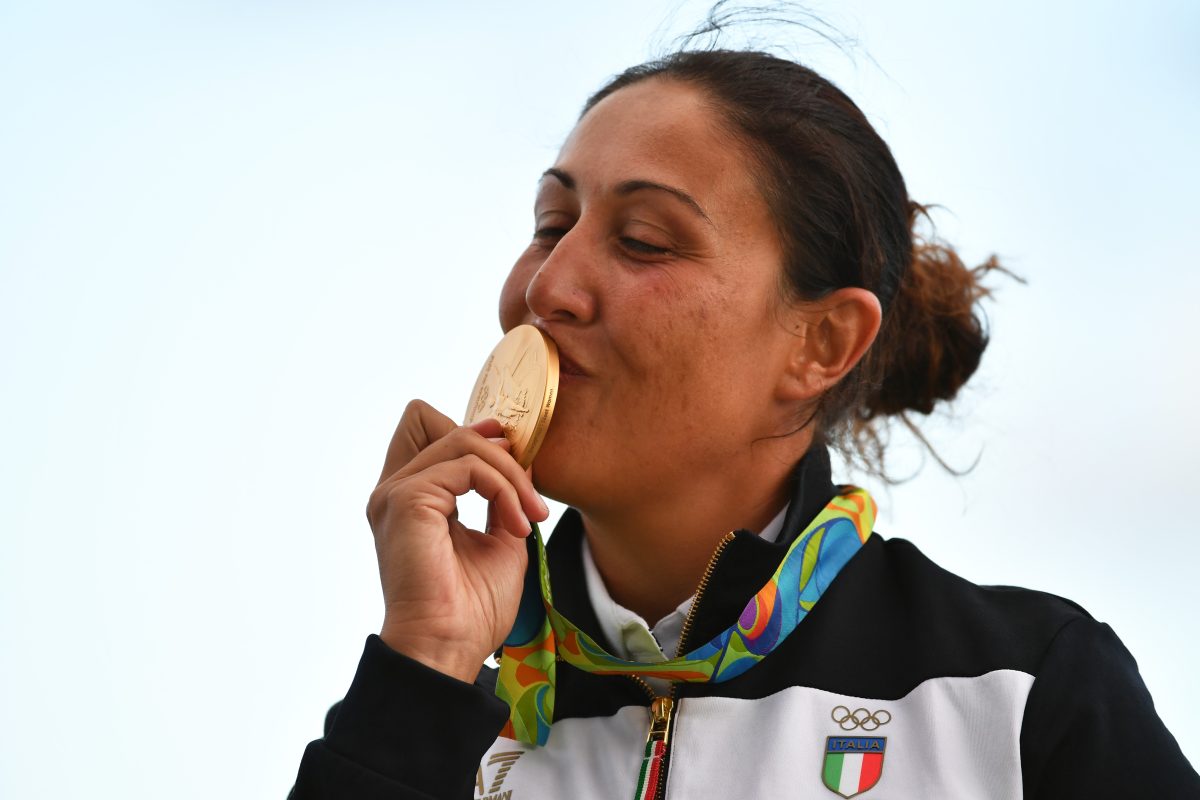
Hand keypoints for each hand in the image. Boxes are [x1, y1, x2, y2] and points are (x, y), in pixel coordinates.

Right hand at [366, 399, 548, 682]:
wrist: (448, 648)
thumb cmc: (470, 610)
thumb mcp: (498, 539)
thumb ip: (501, 496)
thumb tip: (515, 454)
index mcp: (410, 500)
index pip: (426, 429)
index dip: (474, 432)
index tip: (517, 460)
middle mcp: (395, 491)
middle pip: (435, 420)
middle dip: (495, 447)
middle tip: (529, 493)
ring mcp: (397, 493)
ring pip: (464, 441)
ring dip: (510, 474)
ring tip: (532, 515)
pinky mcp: (408, 499)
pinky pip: (470, 466)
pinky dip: (504, 488)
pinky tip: (518, 524)